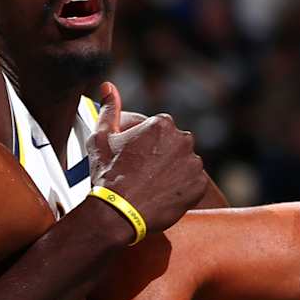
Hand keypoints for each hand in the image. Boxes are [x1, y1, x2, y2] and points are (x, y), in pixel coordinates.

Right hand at [86, 83, 205, 233]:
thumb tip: (108, 87)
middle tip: (145, 174)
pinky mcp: (199, 185)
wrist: (117, 213)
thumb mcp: (101, 138)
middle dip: (164, 157)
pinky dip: (183, 189)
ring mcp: (193, 163)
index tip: (138, 159)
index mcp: (162, 124)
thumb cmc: (108, 175)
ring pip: (186, 163)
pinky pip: (194, 183)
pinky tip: (163, 194)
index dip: (148, 146)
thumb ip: (109, 110)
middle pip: (177, 145)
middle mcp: (183, 139)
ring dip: (175, 172)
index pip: (161, 130)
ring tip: (154, 186)